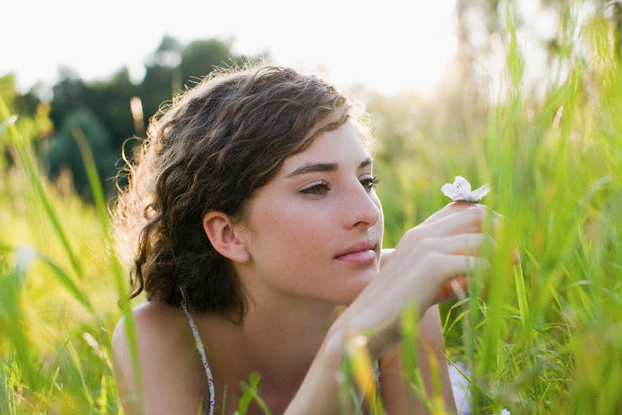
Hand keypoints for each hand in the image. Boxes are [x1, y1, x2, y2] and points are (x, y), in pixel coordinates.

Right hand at [336, 202, 512, 357]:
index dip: (489, 222)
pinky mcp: (433, 265)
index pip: (462, 208)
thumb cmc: (393, 310)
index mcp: (418, 234)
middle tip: (512, 261)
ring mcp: (426, 245)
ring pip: (483, 238)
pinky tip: (482, 297)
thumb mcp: (426, 285)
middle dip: (503, 235)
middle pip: (478, 214)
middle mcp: (422, 232)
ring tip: (497, 285)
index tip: (501, 247)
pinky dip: (489, 279)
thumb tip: (485, 270)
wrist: (364, 326)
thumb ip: (451, 273)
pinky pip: (480, 263)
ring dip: (499, 262)